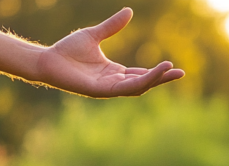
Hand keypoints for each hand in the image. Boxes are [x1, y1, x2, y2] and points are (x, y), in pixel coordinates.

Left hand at [35, 8, 184, 97]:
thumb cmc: (67, 50)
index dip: (157, 72)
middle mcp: (113, 83)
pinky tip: (150, 75)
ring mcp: (107, 89)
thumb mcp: (95, 34)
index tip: (173, 66)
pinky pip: (124, 88)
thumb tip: (129, 11)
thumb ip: (112, 26)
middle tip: (181, 73)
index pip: (141, 74)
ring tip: (170, 70)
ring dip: (154, 80)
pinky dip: (140, 82)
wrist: (48, 60)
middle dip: (162, 78)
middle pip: (144, 83)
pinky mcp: (100, 91)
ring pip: (137, 87)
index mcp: (114, 73)